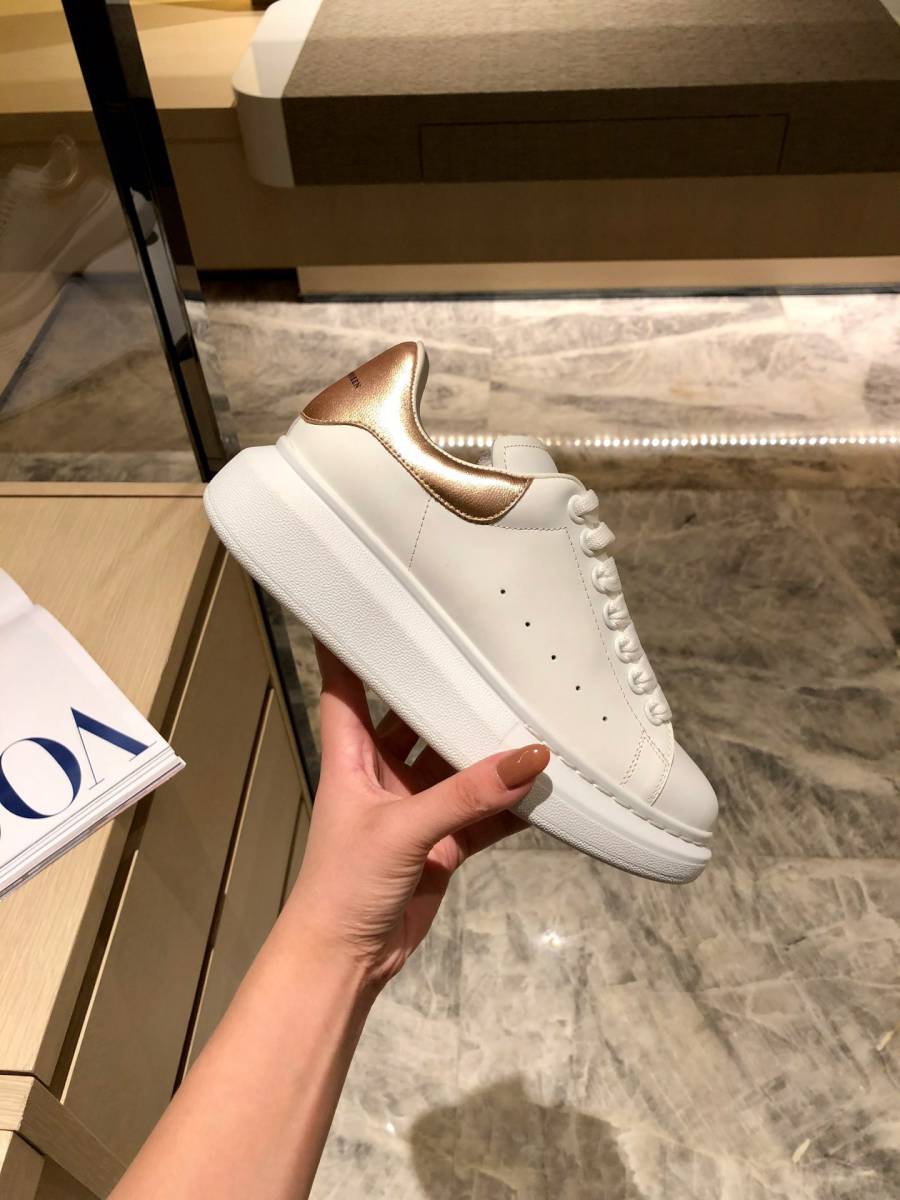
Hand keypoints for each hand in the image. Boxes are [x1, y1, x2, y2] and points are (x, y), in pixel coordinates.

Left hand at [283, 641, 548, 987]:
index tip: (375, 594)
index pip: (346, 682)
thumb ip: (466, 796)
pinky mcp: (443, 840)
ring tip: (530, 706)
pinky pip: (482, 810)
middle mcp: (382, 770)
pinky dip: (509, 801)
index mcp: (350, 753)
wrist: (345, 960)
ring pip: (456, 762)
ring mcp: (415, 805)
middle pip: (413, 714)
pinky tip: (545, 783)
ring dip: (486, 745)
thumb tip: (533, 759)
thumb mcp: (402, 831)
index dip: (354, 640)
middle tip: (486, 645)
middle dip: (445, 686)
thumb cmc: (345, 883)